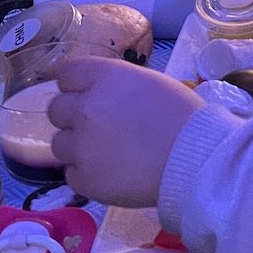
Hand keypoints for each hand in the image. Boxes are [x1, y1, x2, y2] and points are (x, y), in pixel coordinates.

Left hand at [47, 57, 205, 207]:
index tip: (86, 96)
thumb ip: (118, 86)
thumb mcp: (151, 84)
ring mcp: (81, 145)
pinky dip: (87, 174)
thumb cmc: (185, 117)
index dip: (75, 86)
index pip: (67, 74)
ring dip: (77, 147)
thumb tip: (104, 97)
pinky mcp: (84, 178)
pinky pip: (72, 174)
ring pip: (59, 144)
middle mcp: (85, 108)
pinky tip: (112, 174)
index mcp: (105, 78)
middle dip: (73, 117)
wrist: (196, 160)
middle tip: (98, 128)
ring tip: (107, 155)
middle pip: (56, 109)